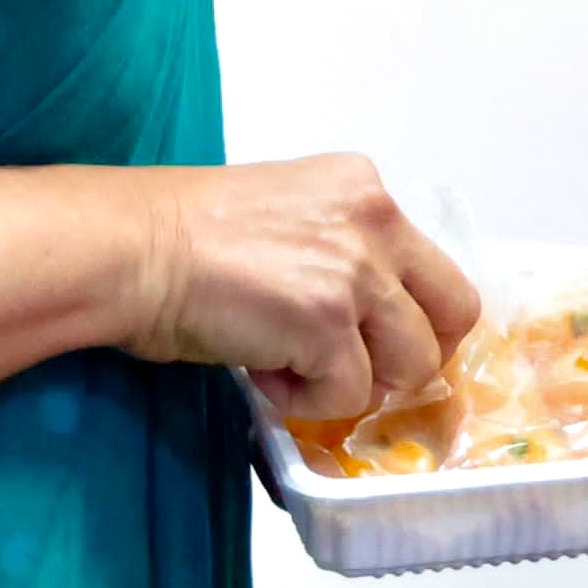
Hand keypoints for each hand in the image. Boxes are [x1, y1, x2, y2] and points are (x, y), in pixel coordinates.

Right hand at [128, 152, 477, 423]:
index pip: (433, 265)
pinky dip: (306, 401)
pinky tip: (262, 371)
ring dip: (355, 383)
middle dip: (414, 356)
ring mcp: (357, 272)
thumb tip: (367, 322)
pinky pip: (348, 394)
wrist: (133, 248)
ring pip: (413, 364)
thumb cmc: (185, 236)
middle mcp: (376, 220)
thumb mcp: (289, 216)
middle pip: (455, 312)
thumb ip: (339, 249)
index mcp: (364, 186)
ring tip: (293, 367)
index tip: (379, 340)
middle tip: (362, 372)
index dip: (413, 316)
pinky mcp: (328, 325)